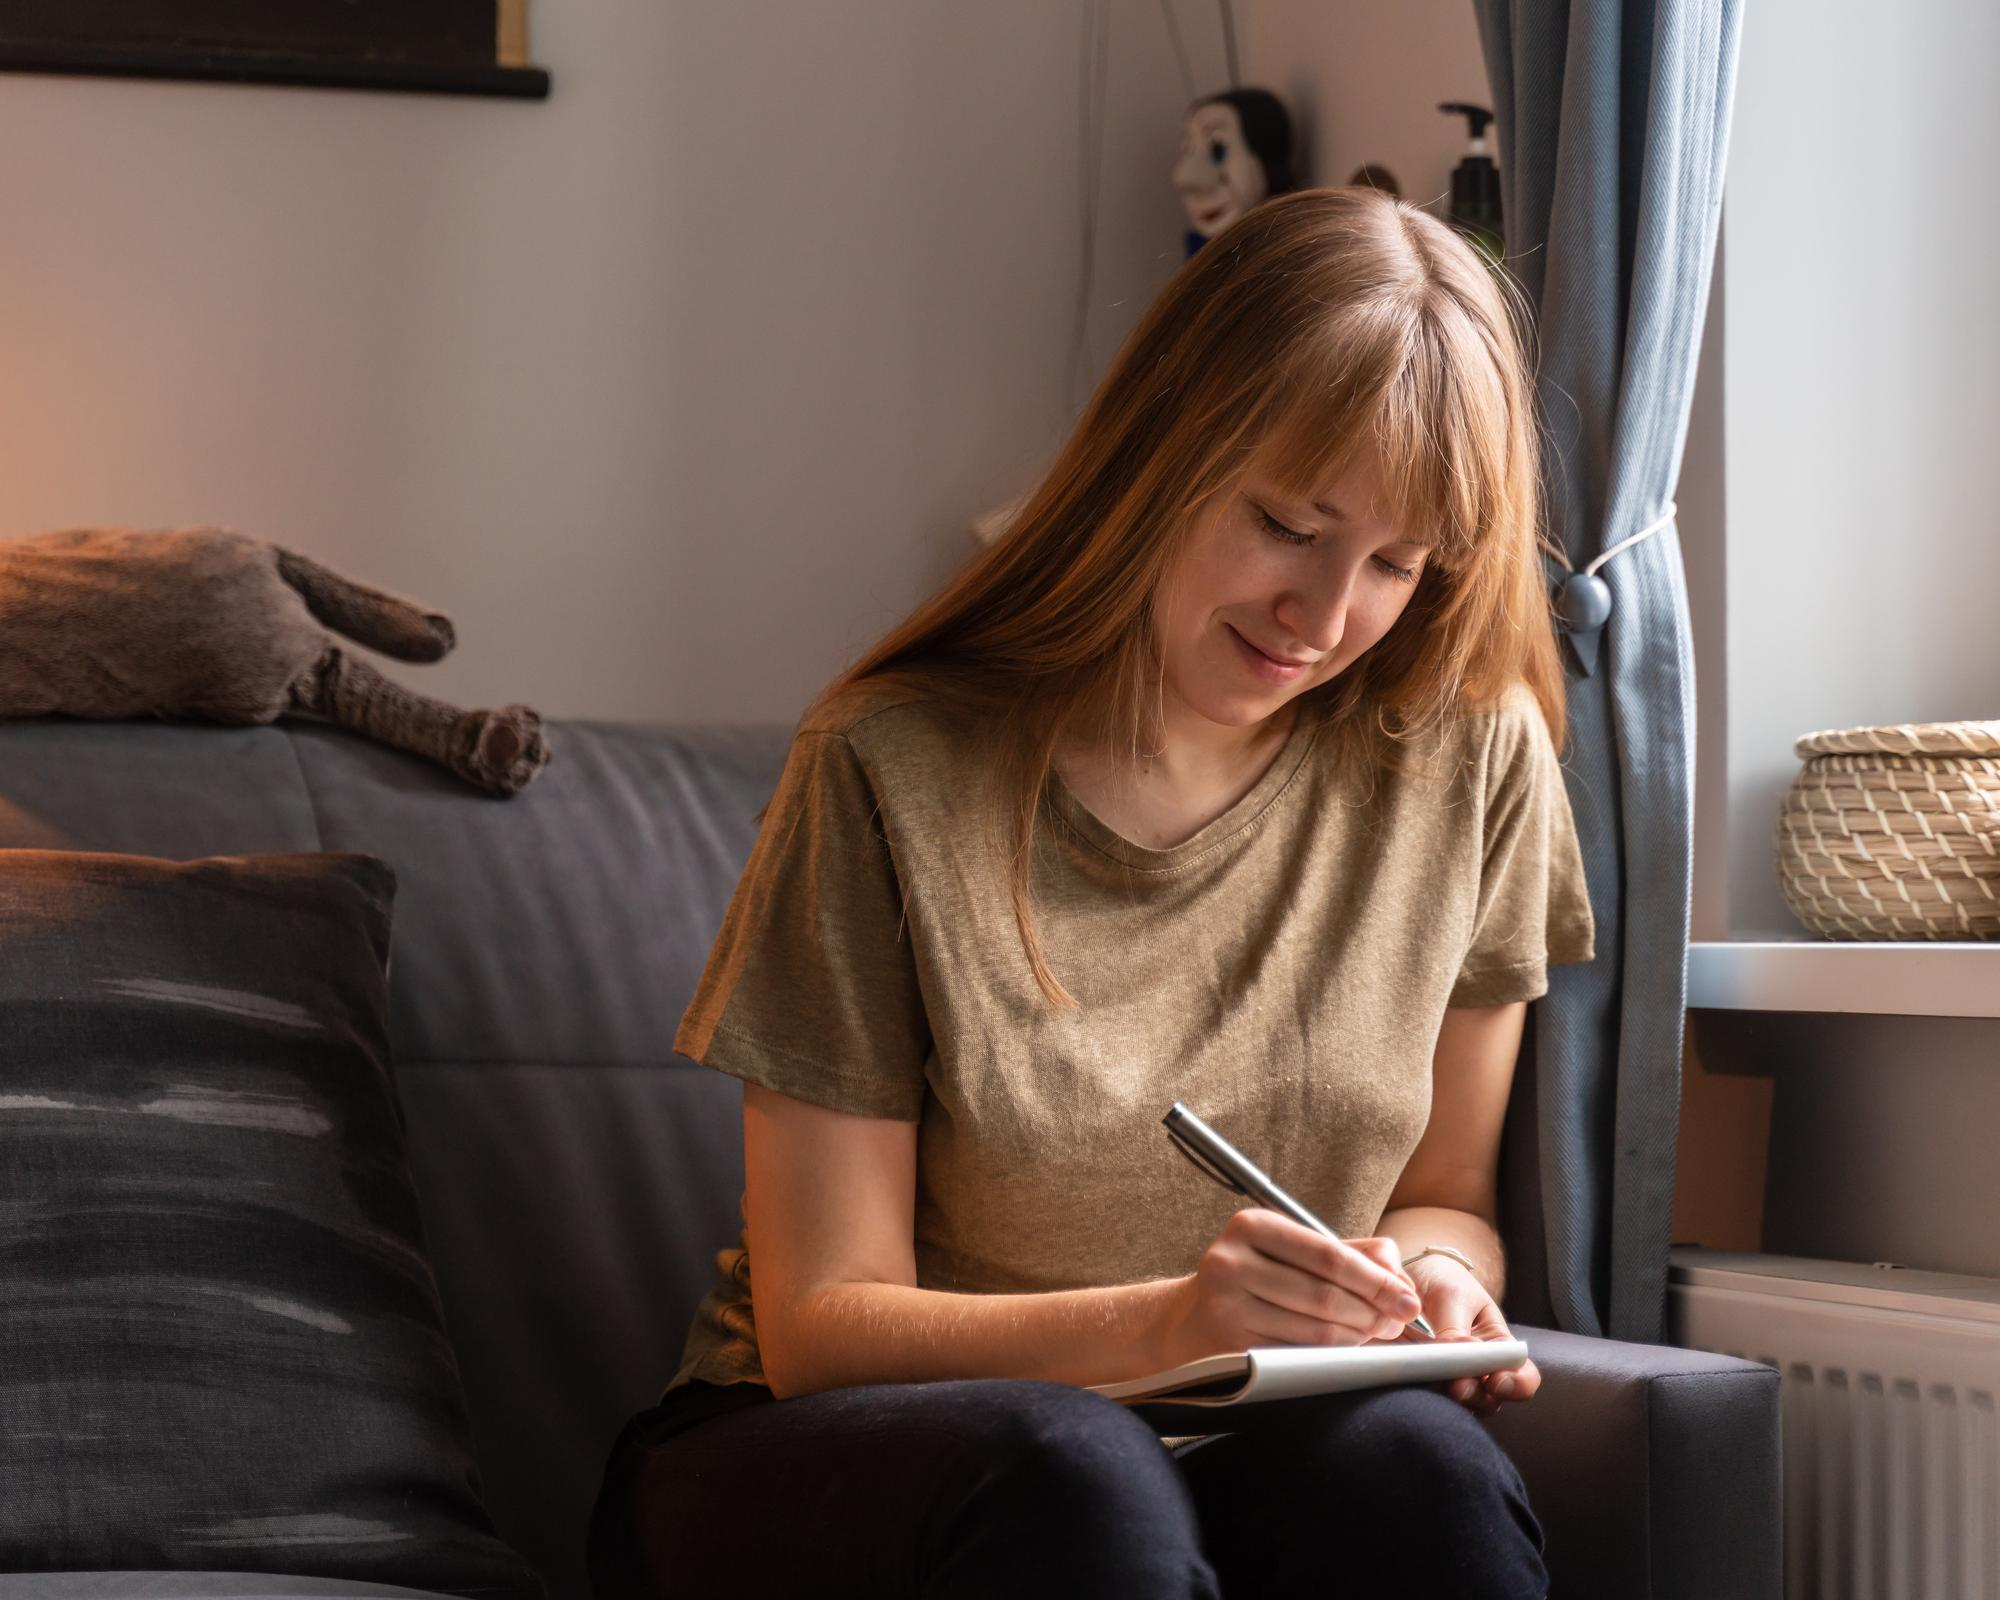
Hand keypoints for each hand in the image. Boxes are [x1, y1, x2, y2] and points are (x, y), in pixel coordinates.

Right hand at [1154, 1209, 1425, 1370]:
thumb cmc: (1255, 1280)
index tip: (1408, 1300)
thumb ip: (1350, 1254)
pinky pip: (1296, 1354)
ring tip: (1375, 1337)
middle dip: (1372, 1312)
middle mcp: (1232, 1260)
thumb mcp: (1292, 1252)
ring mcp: (1226, 1304)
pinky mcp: (1228, 1344)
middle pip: (1324, 1294)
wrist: (1190, 1319)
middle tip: (1397, 1323)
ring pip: (1314, 1329)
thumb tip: (1400, 1278)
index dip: (1376, 1280)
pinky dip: (1329, 1356)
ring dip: (1356, 1337)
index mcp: (1252, 1226)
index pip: (1329, 1255)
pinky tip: (1344, 1352)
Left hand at [1387, 1252, 1540, 1416]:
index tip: (1497, 1380)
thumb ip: (1455, 1327)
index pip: (1522, 1377)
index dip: (1517, 1386)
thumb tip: (1457, 1355)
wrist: (1412, 1275)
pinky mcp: (1419, 1380)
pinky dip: (1416, 1390)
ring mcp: (1448, 1379)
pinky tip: (1407, 1376)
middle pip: (1489, 1400)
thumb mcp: (1452, 1295)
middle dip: (1475, 1396)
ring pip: (1456, 1405)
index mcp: (1498, 1349)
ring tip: (1431, 1380)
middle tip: (1457, 1385)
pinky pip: (1421, 1395)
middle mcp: (1478, 1371)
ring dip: (1445, 1398)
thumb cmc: (1444, 1283)